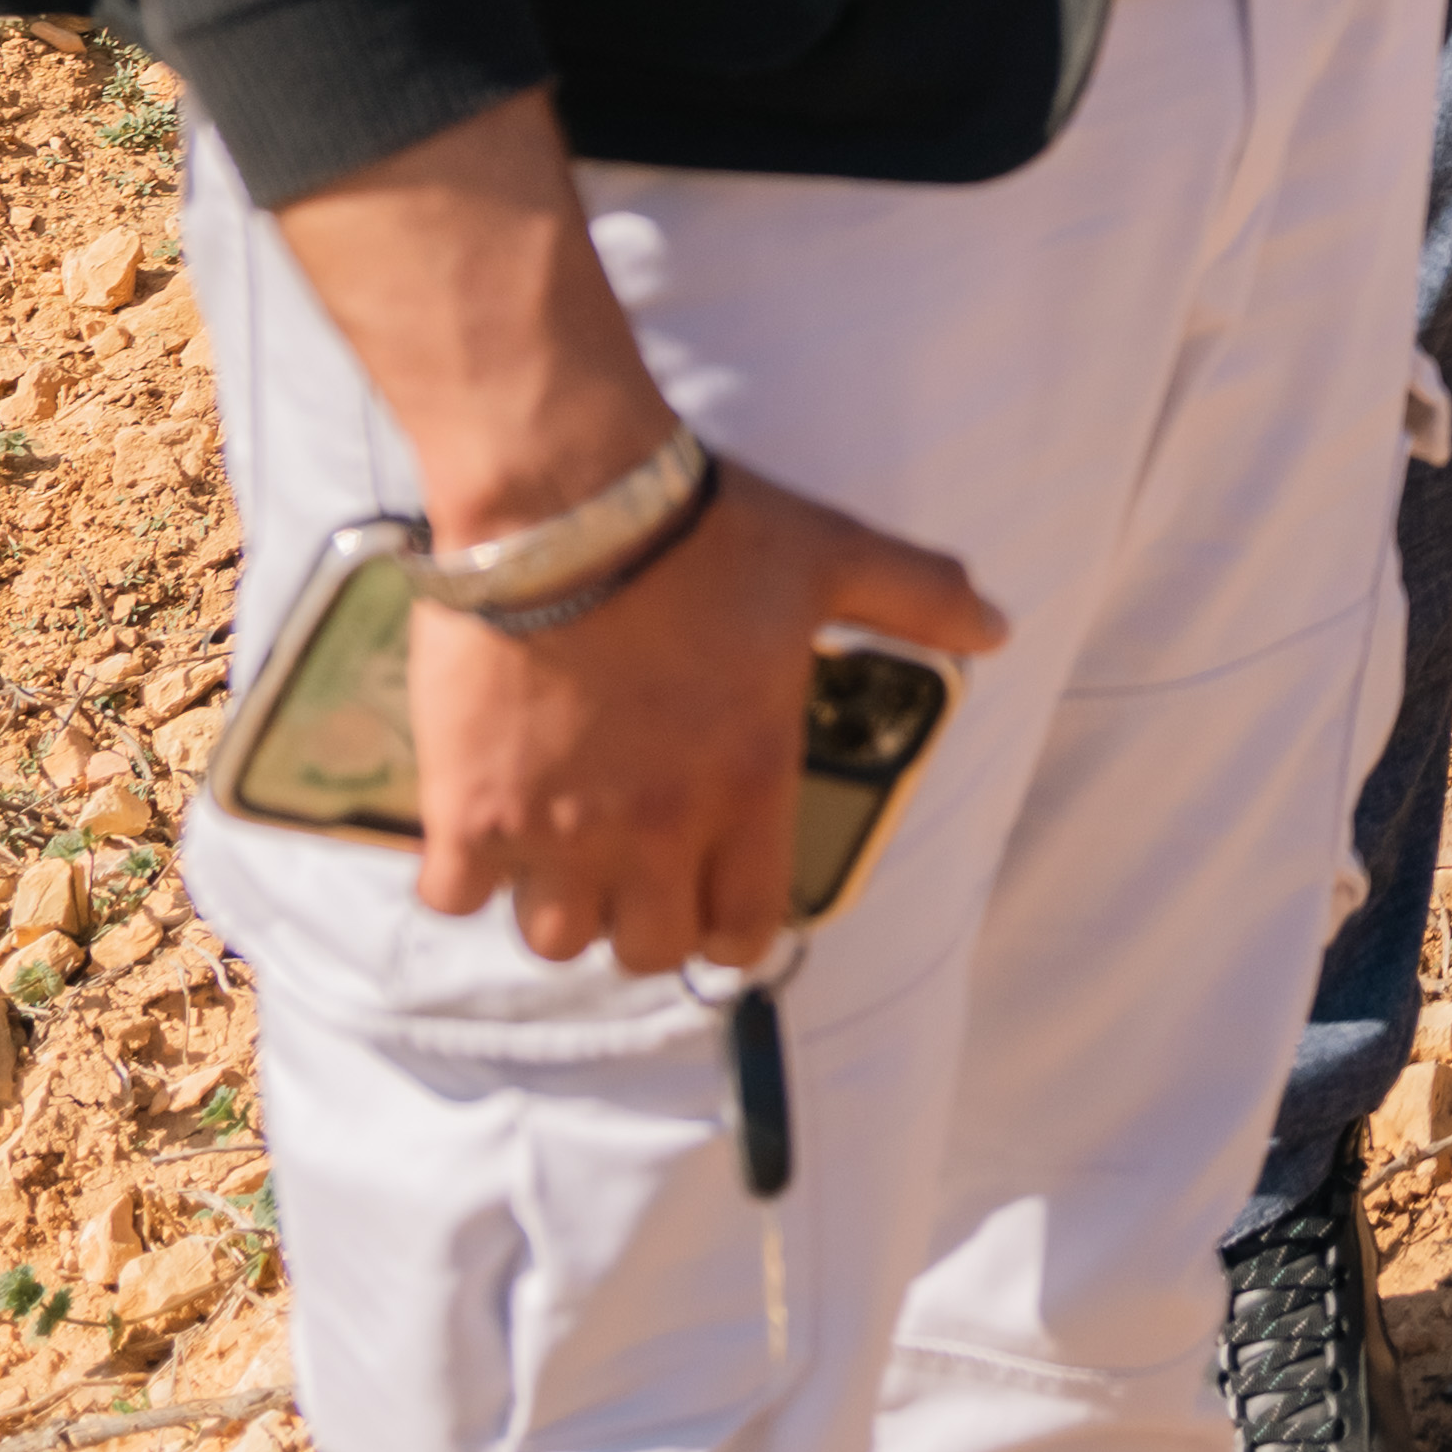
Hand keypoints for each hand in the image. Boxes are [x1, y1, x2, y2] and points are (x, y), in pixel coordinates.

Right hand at [399, 452, 1005, 980]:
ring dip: (558, 906)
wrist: (568, 500)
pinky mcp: (470, 809)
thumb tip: (996, 627)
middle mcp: (654, 827)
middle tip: (635, 874)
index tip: (718, 908)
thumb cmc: (704, 530)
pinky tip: (478, 829)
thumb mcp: (833, 556)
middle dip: (645, 923)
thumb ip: (918, 600)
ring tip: (558, 853)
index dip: (734, 932)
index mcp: (744, 784)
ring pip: (553, 938)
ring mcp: (556, 827)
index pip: (747, 929)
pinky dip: (463, 877)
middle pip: (645, 950)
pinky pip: (454, 898)